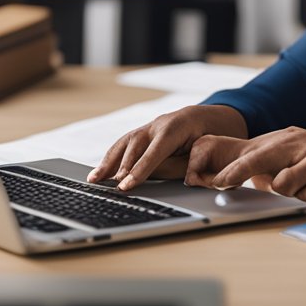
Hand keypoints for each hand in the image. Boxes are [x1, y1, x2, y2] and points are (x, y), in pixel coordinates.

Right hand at [88, 104, 247, 190]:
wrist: (211, 117)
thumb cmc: (211, 136)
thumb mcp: (203, 152)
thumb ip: (180, 165)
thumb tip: (154, 179)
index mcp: (176, 126)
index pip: (154, 151)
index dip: (139, 170)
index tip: (126, 186)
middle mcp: (159, 123)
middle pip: (135, 145)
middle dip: (122, 167)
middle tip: (110, 188)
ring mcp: (149, 125)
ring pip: (125, 142)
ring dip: (108, 162)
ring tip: (94, 180)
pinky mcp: (144, 131)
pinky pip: (124, 143)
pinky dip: (111, 157)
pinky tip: (100, 171)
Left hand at [185, 127, 305, 204]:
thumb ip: (281, 167)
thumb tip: (254, 179)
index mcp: (290, 138)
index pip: (252, 149)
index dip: (229, 164)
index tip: (211, 179)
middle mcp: (300, 141)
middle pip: (258, 156)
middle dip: (235, 171)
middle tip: (218, 184)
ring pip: (282, 179)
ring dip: (291, 191)